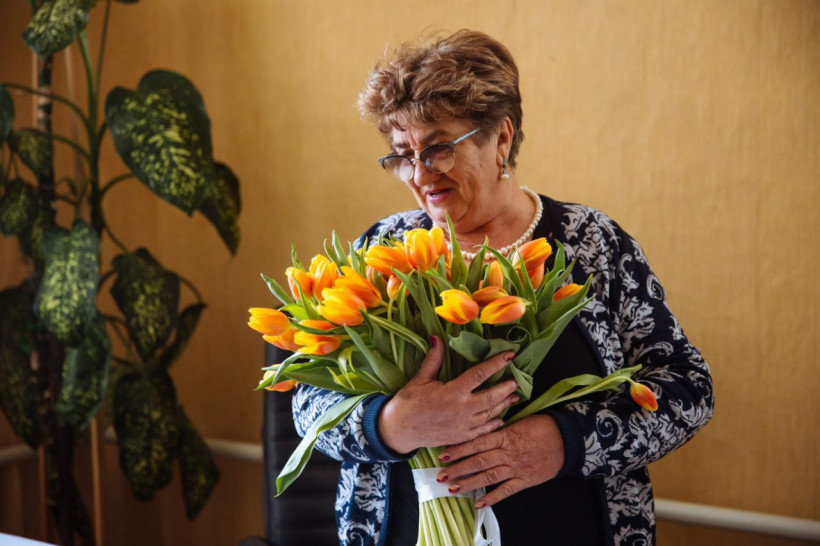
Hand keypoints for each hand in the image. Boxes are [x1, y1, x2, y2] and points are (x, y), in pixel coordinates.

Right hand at [378, 336, 519, 453]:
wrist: (399, 430)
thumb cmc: (408, 403)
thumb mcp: (420, 378)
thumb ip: (434, 359)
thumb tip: (437, 337)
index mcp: (452, 392)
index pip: (479, 375)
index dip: (496, 364)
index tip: (509, 356)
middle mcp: (461, 410)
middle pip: (491, 398)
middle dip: (506, 388)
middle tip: (517, 381)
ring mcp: (463, 426)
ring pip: (490, 415)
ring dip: (504, 405)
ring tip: (514, 396)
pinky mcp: (461, 437)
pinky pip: (483, 431)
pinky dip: (494, 424)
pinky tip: (501, 418)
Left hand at [434, 415, 563, 507]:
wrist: (566, 440)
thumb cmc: (543, 427)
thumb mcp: (519, 421)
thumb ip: (500, 428)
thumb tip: (482, 425)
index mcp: (505, 436)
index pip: (477, 443)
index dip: (459, 449)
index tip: (444, 453)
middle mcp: (508, 453)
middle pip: (478, 461)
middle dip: (458, 468)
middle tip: (441, 474)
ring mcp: (516, 468)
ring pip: (488, 476)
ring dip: (469, 483)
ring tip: (453, 488)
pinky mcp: (525, 480)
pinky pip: (506, 490)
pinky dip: (492, 497)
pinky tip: (479, 502)